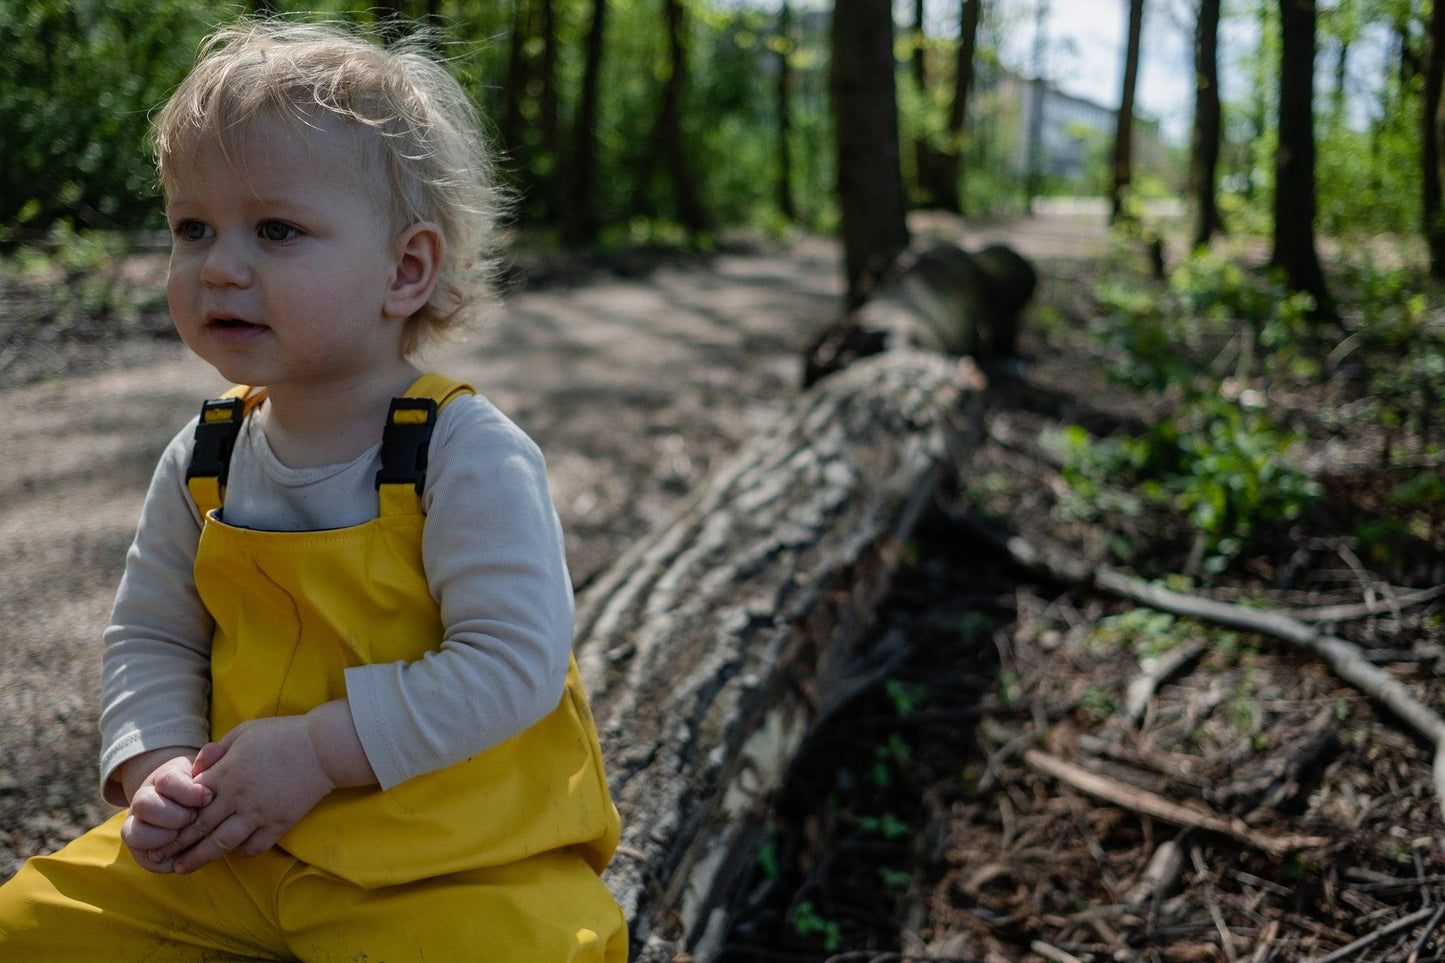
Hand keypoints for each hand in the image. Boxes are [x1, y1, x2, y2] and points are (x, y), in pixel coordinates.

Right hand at [119, 753, 209, 873]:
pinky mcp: (142, 851)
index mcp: (162, 779)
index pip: (166, 781)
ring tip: (185, 837)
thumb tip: (211, 752)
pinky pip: (144, 859)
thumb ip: (211, 759)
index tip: (207, 797)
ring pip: (133, 833)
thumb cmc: (205, 788)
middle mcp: (143, 801)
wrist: (192, 810)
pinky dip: (164, 860)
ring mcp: (137, 826)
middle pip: (143, 804)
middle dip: (173, 815)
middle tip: (193, 818)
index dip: (187, 791)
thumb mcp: (208, 772)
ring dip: (163, 837)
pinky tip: (184, 856)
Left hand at [151, 715, 334, 874]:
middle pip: (200, 827)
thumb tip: (197, 766)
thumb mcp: (245, 731)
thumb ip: (217, 749)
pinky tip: (236, 853)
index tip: (157, 829)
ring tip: (183, 868)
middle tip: (157, 860)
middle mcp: (237, 798)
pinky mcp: (280, 822)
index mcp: (226, 774)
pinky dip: (243, 851)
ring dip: (200, 857)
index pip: (189, 802)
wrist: (323, 747)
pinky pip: (256, 845)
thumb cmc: (284, 734)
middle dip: (176, 845)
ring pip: (222, 842)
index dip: (171, 817)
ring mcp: (259, 813)